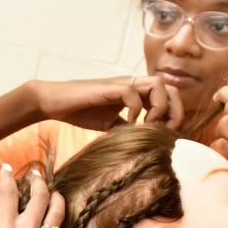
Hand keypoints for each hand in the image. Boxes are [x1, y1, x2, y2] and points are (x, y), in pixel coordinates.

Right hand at [0, 165, 65, 227]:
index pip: (9, 193)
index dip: (8, 176)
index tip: (7, 168)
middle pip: (40, 197)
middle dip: (38, 181)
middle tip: (35, 175)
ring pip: (57, 214)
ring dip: (55, 199)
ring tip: (52, 193)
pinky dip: (56, 226)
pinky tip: (52, 224)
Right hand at [31, 76, 183, 131]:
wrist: (53, 102)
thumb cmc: (80, 110)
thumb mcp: (109, 124)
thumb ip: (126, 129)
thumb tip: (142, 143)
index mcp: (136, 93)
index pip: (169, 96)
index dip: (172, 115)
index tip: (162, 134)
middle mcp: (132, 84)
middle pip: (170, 88)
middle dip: (174, 112)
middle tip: (162, 131)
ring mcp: (121, 84)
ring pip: (157, 84)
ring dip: (159, 108)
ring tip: (147, 126)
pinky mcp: (108, 88)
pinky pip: (132, 92)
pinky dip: (135, 110)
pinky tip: (126, 124)